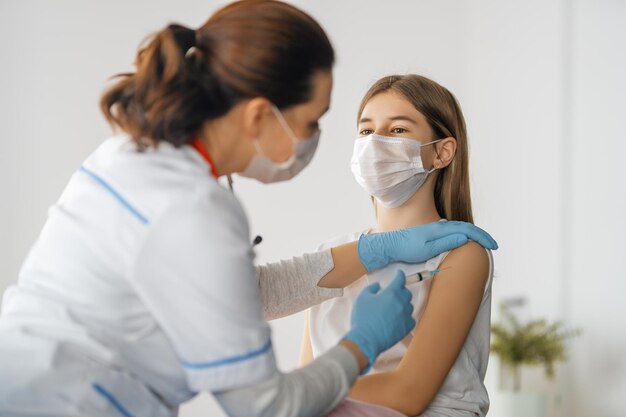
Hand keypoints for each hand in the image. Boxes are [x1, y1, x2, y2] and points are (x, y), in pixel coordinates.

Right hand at [342, 270, 415, 372]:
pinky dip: (406, 317)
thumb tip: (378, 285)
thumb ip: (371, 288)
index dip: (399, 274)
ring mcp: (406, 316)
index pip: (400, 279)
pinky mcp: (407, 328)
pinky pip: (411, 319)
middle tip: (393, 293)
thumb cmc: (363, 318)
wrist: (367, 339)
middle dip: (400, 290)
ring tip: (394, 307)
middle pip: (406, 292)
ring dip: (403, 304)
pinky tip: (398, 318)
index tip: (398, 273)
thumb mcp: (362, 297)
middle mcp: (401, 303)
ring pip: (409, 306)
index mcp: (391, 293)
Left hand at [357, 220, 497, 271]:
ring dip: (474, 234)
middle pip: (466, 227)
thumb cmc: (407, 249)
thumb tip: (465, 238)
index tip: (493, 246)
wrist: (390, 245)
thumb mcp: (427, 249)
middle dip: (481, 235)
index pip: (467, 231)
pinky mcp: (431, 232)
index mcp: (440, 229)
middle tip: (493, 246)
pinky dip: (464, 234)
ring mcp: (435, 228)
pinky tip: (465, 240)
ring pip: (459, 228)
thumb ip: (446, 243)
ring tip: (483, 243)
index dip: (482, 237)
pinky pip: (453, 231)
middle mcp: (439, 226)